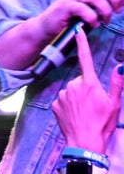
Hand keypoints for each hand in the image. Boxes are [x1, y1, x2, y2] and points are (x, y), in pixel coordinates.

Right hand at [34, 0, 123, 41]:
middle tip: (118, 10)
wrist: (48, 27)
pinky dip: (93, 19)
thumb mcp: (92, 6)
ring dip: (106, 11)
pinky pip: (85, 9)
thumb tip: (123, 0)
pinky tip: (93, 24)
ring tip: (105, 20)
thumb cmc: (74, 17)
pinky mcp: (65, 6)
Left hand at [52, 27, 123, 152]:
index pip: (86, 58)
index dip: (82, 43)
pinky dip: (69, 105)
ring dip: (78, 98)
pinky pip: (64, 100)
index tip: (78, 31)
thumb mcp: (114, 103)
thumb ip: (117, 83)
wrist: (84, 141)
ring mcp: (63, 95)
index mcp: (90, 83)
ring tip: (85, 112)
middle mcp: (74, 85)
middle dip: (87, 89)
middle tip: (94, 105)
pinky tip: (75, 114)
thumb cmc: (102, 123)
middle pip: (82, 81)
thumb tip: (120, 66)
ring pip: (72, 91)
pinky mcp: (55, 104)